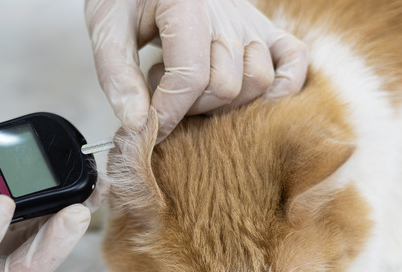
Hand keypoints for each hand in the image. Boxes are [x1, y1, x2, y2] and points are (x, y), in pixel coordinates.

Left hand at [85, 0, 307, 141]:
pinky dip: (281, 87)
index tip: (146, 129)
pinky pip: (294, 61)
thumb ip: (117, 76)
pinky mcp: (264, 28)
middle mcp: (227, 12)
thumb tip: (137, 124)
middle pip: (226, 86)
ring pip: (257, 81)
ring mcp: (250, 21)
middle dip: (190, 107)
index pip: (191, 77)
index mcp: (187, 4)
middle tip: (163, 95)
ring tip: (191, 86)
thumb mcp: (107, 28)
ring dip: (224, 101)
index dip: (168, 113)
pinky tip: (246, 98)